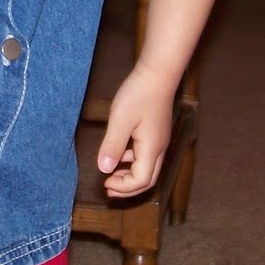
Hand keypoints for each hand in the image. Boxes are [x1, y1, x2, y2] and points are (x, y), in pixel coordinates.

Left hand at [97, 63, 176, 197]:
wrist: (157, 74)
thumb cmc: (139, 94)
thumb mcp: (120, 120)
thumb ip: (112, 146)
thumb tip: (104, 169)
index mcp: (151, 149)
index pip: (141, 181)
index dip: (123, 187)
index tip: (104, 182)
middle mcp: (159, 149)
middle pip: (148, 180)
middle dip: (128, 189)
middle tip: (109, 189)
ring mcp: (160, 141)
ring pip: (148, 169)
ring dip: (130, 176)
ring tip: (111, 175)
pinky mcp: (157, 133)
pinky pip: (146, 156)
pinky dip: (133, 162)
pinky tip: (120, 154)